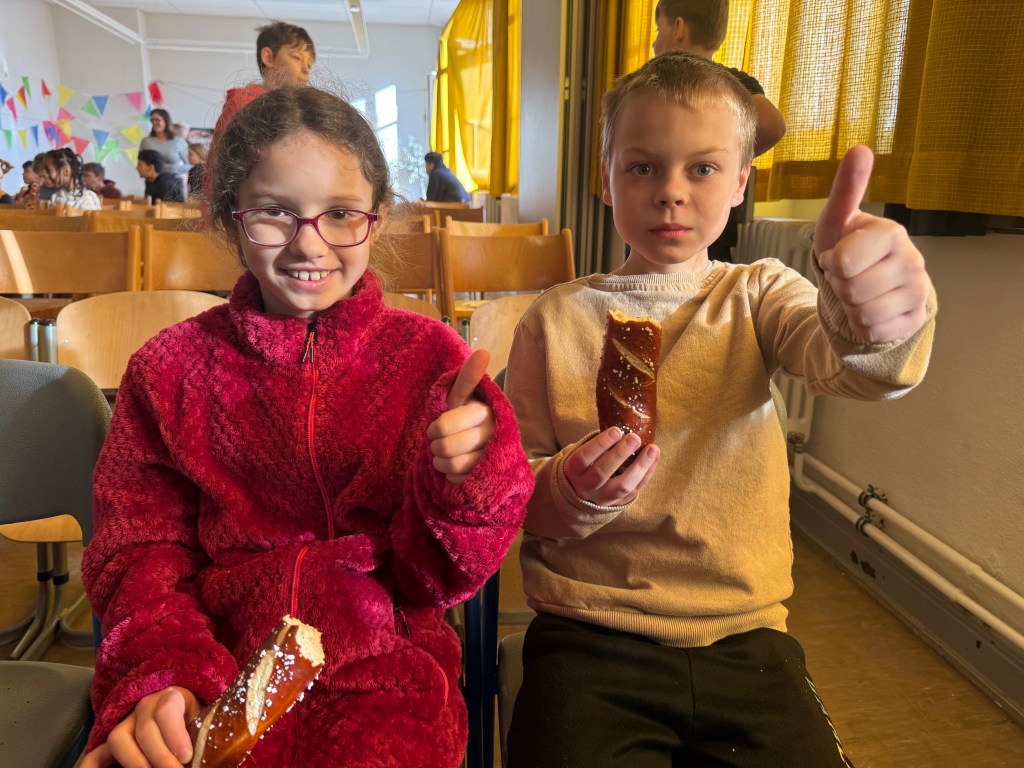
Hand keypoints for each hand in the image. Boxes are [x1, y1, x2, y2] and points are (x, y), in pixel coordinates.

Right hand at [76, 686, 198, 767]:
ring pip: (119, 737)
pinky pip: (95, 753)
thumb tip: (205, 755)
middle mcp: (145, 706)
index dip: (175, 734)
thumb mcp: (203, 720)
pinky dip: (92, 766)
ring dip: (135, 761)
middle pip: (145, 728)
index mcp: (172, 697)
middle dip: (160, 756)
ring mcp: (126, 723)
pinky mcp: (114, 740)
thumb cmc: (196, 721)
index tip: (186, 756)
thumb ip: (203, 734)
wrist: (185, 713)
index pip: (167, 709)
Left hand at [427, 350, 494, 484]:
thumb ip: (468, 377)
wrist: (484, 446)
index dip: (434, 429)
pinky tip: (456, 467)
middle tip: (439, 443)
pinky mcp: (490, 477)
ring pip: (453, 465)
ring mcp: (492, 458)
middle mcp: (493, 434)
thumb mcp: (462, 398)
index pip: (444, 427)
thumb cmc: (465, 417)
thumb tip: (483, 351)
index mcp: (484, 412)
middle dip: (436, 447)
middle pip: (446, 447)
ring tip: (445, 455)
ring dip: (441, 462)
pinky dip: (451, 476)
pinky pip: (459, 480)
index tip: (436, 428)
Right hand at [564, 428, 659, 506]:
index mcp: (572, 471)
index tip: (616, 430)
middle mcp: (585, 487)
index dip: (600, 444)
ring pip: (622, 487)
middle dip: (620, 454)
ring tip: (653, 449)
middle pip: (601, 472)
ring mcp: (602, 498)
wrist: (580, 496)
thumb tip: (622, 424)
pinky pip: (635, 491)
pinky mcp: (618, 504)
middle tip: (635, 438)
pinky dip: (647, 474)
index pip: (583, 457)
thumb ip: (597, 444)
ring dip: (639, 467)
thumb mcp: (582, 454)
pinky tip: (654, 458)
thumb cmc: (585, 466)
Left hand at [814, 145, 931, 343]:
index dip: (831, 265)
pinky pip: (874, 332)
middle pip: (850, 291)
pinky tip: (871, 309)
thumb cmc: (848, 248)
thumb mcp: (837, 220)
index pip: (842, 264)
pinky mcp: (915, 318)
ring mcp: (918, 291)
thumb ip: (846, 187)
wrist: (866, 285)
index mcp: (892, 233)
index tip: (838, 257)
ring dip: (850, 307)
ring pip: (863, 313)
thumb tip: (860, 148)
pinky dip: (863, 326)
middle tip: (848, 277)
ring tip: (859, 292)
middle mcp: (913, 260)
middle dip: (839, 287)